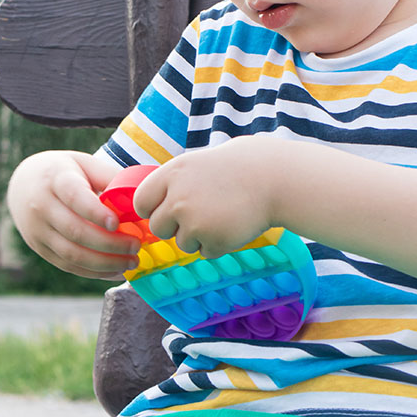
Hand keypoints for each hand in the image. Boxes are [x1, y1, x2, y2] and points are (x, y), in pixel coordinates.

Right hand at [7, 150, 141, 278]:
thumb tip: (141, 196)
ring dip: (104, 262)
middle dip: (109, 243)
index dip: (95, 212)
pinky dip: (93, 272)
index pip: (74, 197)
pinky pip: (67, 265)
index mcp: (55, 179)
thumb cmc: (65, 172)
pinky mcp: (40, 249)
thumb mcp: (84, 164)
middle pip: (75, 230)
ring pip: (71, 254)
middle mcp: (41, 206)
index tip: (117, 223)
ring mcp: (38, 231)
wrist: (24, 183)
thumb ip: (110, 177)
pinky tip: (116, 270)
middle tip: (137, 245)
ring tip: (131, 262)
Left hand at [132, 138, 278, 258]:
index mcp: (172, 173)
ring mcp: (194, 222)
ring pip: (182, 243)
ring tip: (223, 215)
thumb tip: (152, 204)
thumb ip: (174, 183)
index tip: (168, 208)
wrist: (274, 178)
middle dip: (175, 226)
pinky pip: (205, 252)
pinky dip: (217, 244)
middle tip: (201, 214)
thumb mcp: (198, 164)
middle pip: (158, 227)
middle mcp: (177, 198)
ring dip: (199, 236)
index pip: (141, 202)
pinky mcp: (212, 241)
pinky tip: (233, 224)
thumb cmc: (237, 168)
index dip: (153, 208)